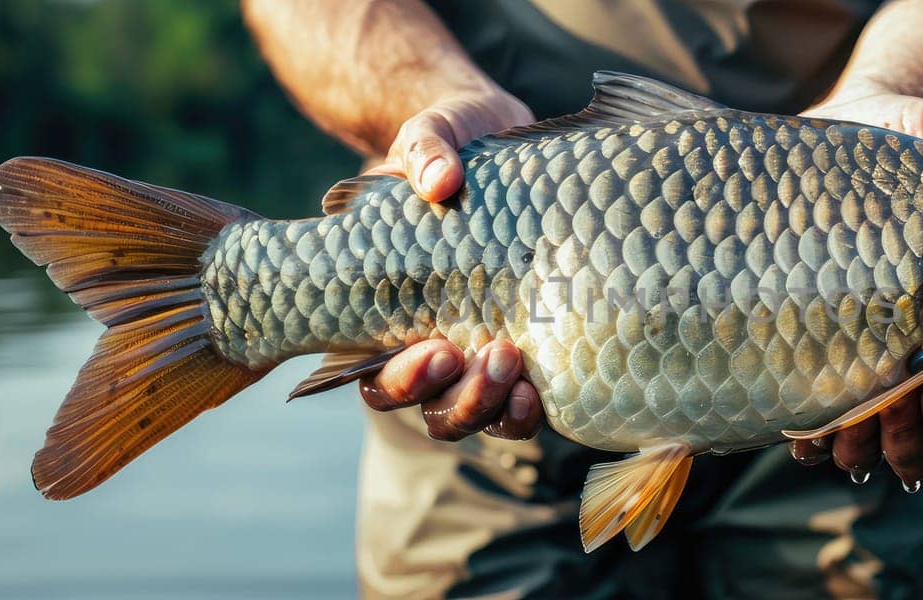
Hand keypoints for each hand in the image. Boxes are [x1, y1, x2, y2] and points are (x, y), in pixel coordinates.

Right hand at [359, 89, 542, 441]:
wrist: (502, 140)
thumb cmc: (452, 145)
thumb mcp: (433, 133)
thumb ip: (425, 148)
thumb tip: (439, 179)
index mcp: (389, 309)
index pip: (377, 374)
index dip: (402, 380)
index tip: (436, 350)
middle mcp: (431, 344)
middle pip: (430, 407)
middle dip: (458, 397)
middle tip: (487, 357)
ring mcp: (479, 353)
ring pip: (475, 416)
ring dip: (493, 407)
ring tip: (516, 370)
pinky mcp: (527, 348)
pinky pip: (522, 403)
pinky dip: (529, 407)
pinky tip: (545, 390)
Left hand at [789, 92, 922, 484]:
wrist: (827, 149)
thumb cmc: (894, 145)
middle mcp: (916, 364)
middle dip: (912, 444)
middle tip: (897, 413)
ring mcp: (862, 372)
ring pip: (870, 448)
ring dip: (859, 450)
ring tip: (841, 430)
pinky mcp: (810, 366)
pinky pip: (813, 429)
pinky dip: (809, 440)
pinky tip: (798, 429)